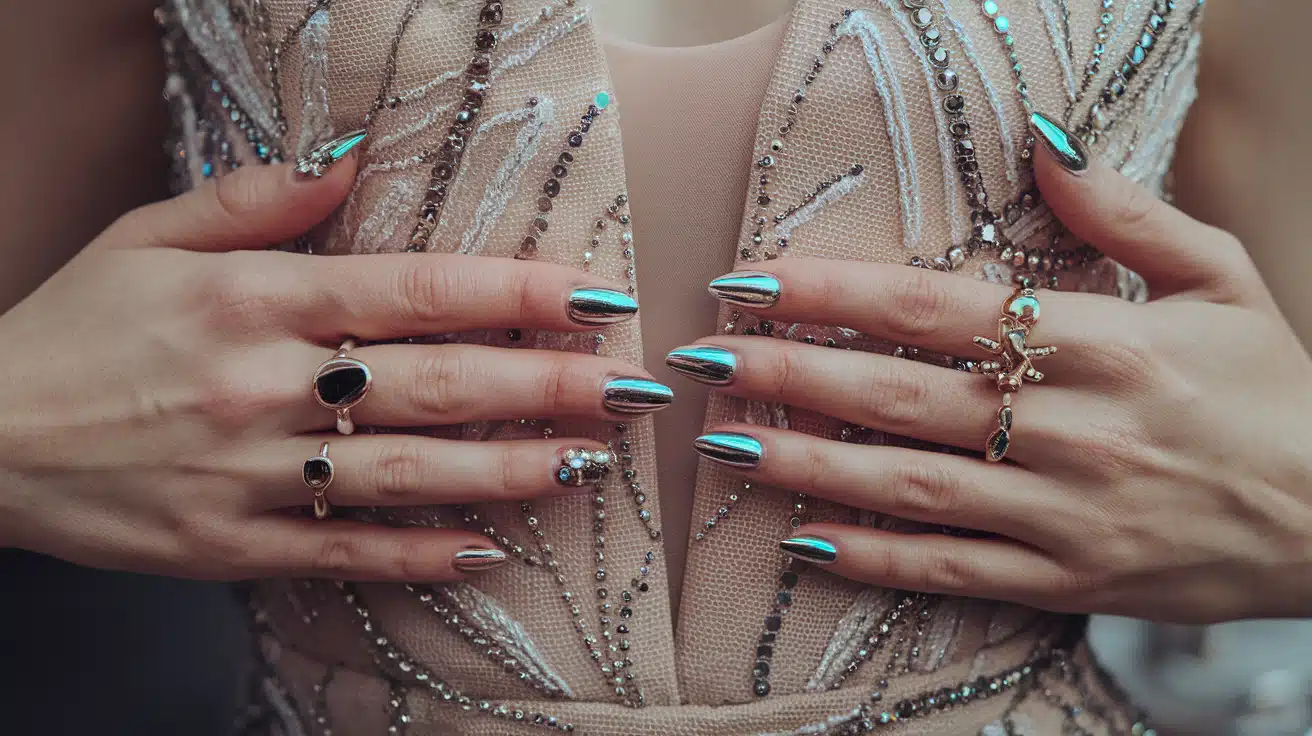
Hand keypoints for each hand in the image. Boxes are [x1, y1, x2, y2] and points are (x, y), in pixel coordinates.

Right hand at [0, 149, 669, 581]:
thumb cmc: (71, 328)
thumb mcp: (146, 237)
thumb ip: (252, 202)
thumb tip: (349, 168)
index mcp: (256, 300)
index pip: (416, 290)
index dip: (517, 293)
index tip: (594, 297)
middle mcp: (268, 385)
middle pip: (438, 383)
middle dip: (548, 387)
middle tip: (631, 389)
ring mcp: (253, 474)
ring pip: (409, 472)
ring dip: (510, 470)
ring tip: (588, 463)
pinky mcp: (233, 546)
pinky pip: (346, 554)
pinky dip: (421, 554)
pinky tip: (490, 548)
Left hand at [673, 128, 1311, 623]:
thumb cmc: (1275, 389)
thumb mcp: (1221, 277)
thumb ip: (1124, 211)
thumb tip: (1041, 138)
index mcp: (1104, 342)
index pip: (935, 308)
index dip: (832, 293)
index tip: (750, 280)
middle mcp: (1073, 428)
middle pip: (901, 396)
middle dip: (789, 373)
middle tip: (703, 360)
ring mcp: (1066, 514)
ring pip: (910, 487)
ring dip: (806, 464)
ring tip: (723, 444)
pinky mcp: (1070, 581)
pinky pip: (952, 571)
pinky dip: (874, 558)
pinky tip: (804, 540)